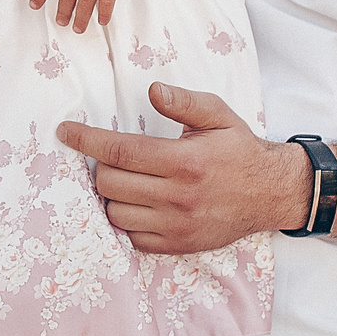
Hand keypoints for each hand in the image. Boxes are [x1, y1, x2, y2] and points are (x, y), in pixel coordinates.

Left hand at [56, 83, 304, 252]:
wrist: (270, 194)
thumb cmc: (239, 150)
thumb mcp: (219, 115)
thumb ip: (185, 102)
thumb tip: (153, 90)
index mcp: (185, 162)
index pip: (120, 151)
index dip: (86, 140)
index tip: (66, 131)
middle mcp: (178, 197)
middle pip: (110, 183)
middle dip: (100, 166)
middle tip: (108, 156)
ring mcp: (176, 226)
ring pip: (115, 212)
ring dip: (111, 194)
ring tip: (123, 179)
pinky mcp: (177, 245)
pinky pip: (131, 237)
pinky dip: (125, 219)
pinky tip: (136, 203)